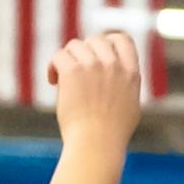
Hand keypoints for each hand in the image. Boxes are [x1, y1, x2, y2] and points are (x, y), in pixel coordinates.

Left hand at [48, 30, 143, 149]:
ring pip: (75, 45)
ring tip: (61, 79)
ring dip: (67, 59)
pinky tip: (52, 80)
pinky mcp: (73, 72)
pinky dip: (53, 66)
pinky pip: (59, 56)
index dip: (107, 42)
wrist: (96, 145)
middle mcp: (113, 64)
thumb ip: (128, 87)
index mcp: (131, 71)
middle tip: (75, 72)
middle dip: (83, 53)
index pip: (121, 39)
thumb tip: (125, 80)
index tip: (95, 57)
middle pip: (95, 40)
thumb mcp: (131, 107)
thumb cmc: (111, 136)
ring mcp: (93, 66)